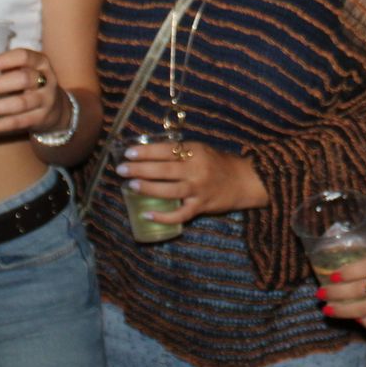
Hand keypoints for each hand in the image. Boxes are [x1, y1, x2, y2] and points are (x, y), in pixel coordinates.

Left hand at [0, 48, 63, 136]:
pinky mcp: (40, 119)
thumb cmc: (32, 86)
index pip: (22, 56)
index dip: (1, 61)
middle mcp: (46, 80)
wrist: (57, 109)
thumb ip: (8, 70)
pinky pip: (17, 123)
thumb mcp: (27, 71)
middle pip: (22, 79)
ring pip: (19, 103)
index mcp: (40, 62)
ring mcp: (45, 100)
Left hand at [114, 139, 266, 220]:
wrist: (244, 180)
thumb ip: (179, 152)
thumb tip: (148, 153)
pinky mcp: (201, 206)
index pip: (166, 150)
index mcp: (195, 151)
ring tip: (130, 186)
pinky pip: (179, 214)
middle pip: (164, 169)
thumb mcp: (200, 150)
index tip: (128, 153)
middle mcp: (196, 169)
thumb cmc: (218, 163)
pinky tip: (147, 214)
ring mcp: (198, 189)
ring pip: (169, 190)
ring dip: (147, 188)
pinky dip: (163, 216)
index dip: (146, 152)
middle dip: (140, 169)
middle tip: (121, 169)